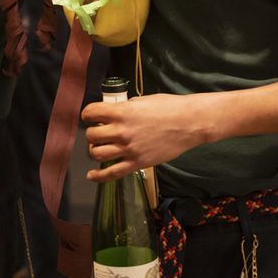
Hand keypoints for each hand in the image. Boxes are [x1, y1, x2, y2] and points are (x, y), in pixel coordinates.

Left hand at [81, 94, 214, 181]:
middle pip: (91, 136)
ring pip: (97, 154)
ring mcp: (129, 149)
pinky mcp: (137, 163)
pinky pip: (112, 173)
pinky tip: (91, 176)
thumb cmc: (169, 107)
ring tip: (102, 147)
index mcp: (122, 112)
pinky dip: (98, 177)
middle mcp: (122, 131)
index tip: (91, 117)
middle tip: (100, 132)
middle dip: (92, 133)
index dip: (88, 114)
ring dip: (95, 150)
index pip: (91, 113)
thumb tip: (116, 113)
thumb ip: (126, 108)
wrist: (189, 123)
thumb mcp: (143, 100)